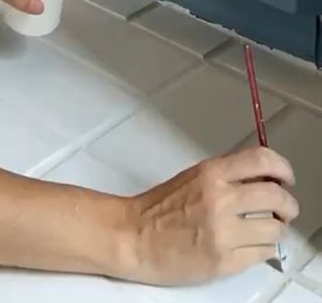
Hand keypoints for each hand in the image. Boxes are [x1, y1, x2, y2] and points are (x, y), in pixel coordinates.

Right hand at [124, 146, 297, 285]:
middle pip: (277, 196)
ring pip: (275, 229)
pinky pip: (262, 254)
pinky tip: (253, 244)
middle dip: (288, 204)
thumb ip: (227, 175)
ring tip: (268, 228)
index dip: (283, 167)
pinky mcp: (224, 262)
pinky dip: (264, 249)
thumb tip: (262, 176)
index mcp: (211, 174)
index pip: (262, 160)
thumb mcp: (194, 177)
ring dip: (277, 229)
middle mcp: (220, 200)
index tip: (287, 176)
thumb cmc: (159, 209)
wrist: (133, 237)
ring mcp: (223, 233)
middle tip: (285, 208)